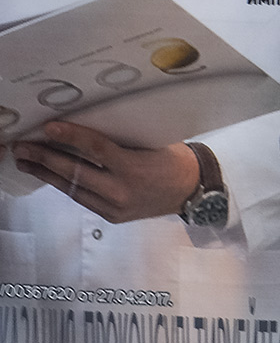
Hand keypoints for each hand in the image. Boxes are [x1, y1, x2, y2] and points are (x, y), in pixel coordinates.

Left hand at [10, 123, 199, 222]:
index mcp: (134, 167)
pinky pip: (81, 199)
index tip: (48, 127)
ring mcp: (115, 206)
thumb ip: (119, 140)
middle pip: (75, 171)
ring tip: (25, 162)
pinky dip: (65, 186)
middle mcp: (122, 189)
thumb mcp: (151, 144)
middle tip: (22, 147)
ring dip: (46, 174)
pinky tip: (51, 176)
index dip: (70, 136)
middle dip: (44, 158)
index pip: (95, 148)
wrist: (192, 190)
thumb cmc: (173, 161)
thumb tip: (83, 129)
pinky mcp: (112, 216)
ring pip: (71, 188)